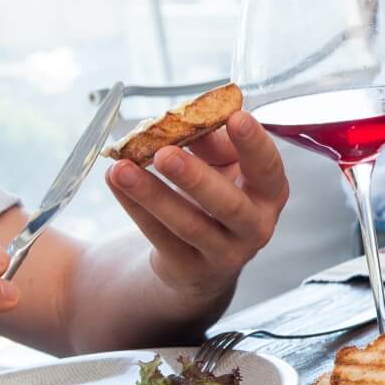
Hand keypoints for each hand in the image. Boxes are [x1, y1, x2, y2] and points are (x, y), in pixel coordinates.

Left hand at [103, 111, 289, 302]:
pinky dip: (135, 207)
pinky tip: (115, 182)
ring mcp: (224, 253)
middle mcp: (255, 227)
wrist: (202, 255)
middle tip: (165, 154)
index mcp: (268, 193)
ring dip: (154, 195)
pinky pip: (160, 237)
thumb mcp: (221, 165)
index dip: (254, 144)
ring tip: (122, 169)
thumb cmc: (215, 195)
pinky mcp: (190, 267)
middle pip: (230, 206)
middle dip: (196, 178)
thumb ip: (210, 141)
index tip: (236, 117)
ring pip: (189, 226)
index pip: (268, 169)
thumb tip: (185, 120)